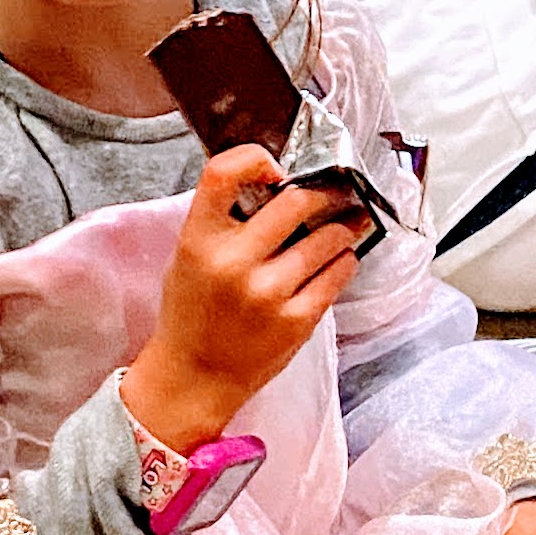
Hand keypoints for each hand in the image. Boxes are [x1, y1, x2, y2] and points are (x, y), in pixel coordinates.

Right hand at [122, 146, 367, 451]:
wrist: (194, 377)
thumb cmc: (194, 311)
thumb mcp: (190, 256)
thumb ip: (225, 219)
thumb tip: (280, 180)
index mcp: (199, 241)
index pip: (223, 173)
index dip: (255, 158)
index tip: (277, 168)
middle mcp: (233, 263)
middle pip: (298, 200)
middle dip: (324, 192)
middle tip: (335, 191)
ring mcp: (268, 293)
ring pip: (331, 235)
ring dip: (344, 226)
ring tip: (345, 225)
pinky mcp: (298, 320)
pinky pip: (341, 272)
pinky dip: (345, 260)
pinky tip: (337, 259)